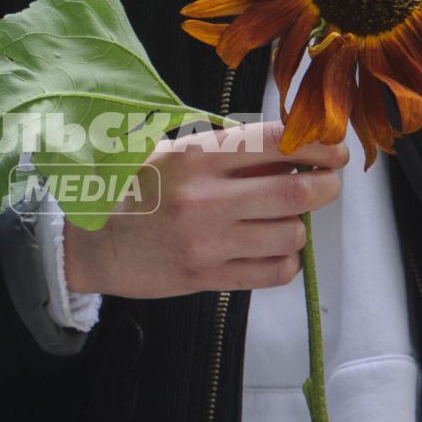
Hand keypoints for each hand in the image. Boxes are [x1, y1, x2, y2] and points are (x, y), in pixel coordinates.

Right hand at [64, 119, 345, 296]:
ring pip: (291, 235)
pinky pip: (274, 272)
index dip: (319, 145)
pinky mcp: (207, 278)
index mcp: (196, 157)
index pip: (277, 143)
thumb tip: (294, 152)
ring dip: (298, 226)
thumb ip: (229, 151)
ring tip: (282, 219)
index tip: (333, 150)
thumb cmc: (132, 188)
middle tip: (326, 183)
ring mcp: (207, 243)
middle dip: (326, 186)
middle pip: (297, 192)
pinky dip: (285, 260)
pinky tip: (271, 249)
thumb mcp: (172, 152)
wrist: (87, 241)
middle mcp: (205, 199)